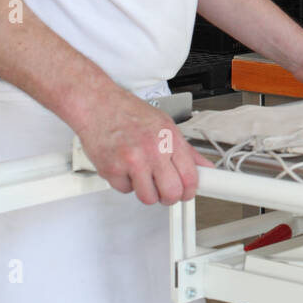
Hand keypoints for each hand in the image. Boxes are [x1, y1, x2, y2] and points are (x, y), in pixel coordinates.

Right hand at [74, 90, 213, 205]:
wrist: (97, 104)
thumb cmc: (129, 113)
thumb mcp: (165, 125)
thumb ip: (186, 150)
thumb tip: (205, 167)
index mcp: (170, 138)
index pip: (190, 176)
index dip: (190, 191)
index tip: (187, 193)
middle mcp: (153, 150)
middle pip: (171, 193)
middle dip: (169, 197)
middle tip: (165, 190)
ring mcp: (132, 161)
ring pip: (148, 198)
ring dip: (146, 191)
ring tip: (142, 174)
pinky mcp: (111, 170)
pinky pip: (125, 190)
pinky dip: (125, 183)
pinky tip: (124, 166)